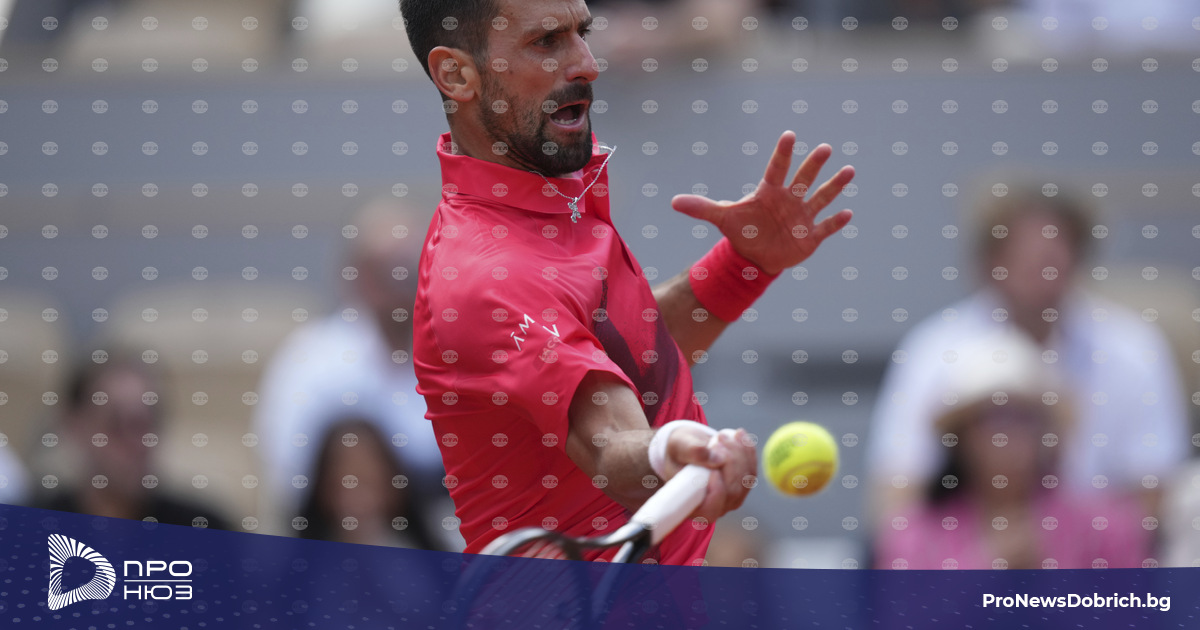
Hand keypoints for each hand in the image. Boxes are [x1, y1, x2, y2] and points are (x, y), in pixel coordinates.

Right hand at [665, 426, 756, 522]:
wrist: (687, 447)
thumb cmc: (678, 450)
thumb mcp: (679, 446)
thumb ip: (694, 451)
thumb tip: (717, 459)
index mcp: (692, 505)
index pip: (710, 510)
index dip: (717, 492)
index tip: (713, 470)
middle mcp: (714, 507)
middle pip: (732, 491)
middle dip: (730, 462)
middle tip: (718, 438)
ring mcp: (731, 498)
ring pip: (745, 479)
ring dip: (739, 453)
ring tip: (722, 435)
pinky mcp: (741, 485)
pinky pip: (751, 470)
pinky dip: (747, 451)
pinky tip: (739, 434)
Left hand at [671, 131, 854, 275]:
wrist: (756, 256)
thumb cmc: (743, 231)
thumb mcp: (722, 219)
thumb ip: (701, 208)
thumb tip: (673, 202)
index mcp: (769, 191)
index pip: (776, 169)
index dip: (783, 154)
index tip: (790, 135)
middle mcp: (789, 199)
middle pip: (803, 178)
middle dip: (814, 165)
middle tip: (825, 148)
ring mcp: (802, 216)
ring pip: (821, 198)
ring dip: (834, 186)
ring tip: (849, 171)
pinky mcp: (811, 236)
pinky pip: (826, 226)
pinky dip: (836, 222)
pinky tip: (848, 213)